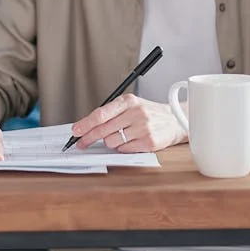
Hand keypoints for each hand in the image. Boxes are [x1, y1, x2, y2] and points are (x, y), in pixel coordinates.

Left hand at [69, 93, 186, 151]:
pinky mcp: (149, 142)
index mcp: (128, 101)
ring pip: (112, 141)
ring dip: (111, 142)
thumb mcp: (130, 105)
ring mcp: (143, 128)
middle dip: (89, 137)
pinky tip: (131, 141)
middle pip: (103, 129)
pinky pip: (124, 149)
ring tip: (121, 136)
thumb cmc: (148, 113)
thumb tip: (87, 125)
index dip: (85, 124)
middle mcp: (136, 113)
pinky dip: (122, 147)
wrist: (174, 120)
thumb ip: (111, 113)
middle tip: (81, 142)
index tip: (76, 130)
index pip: (101, 114)